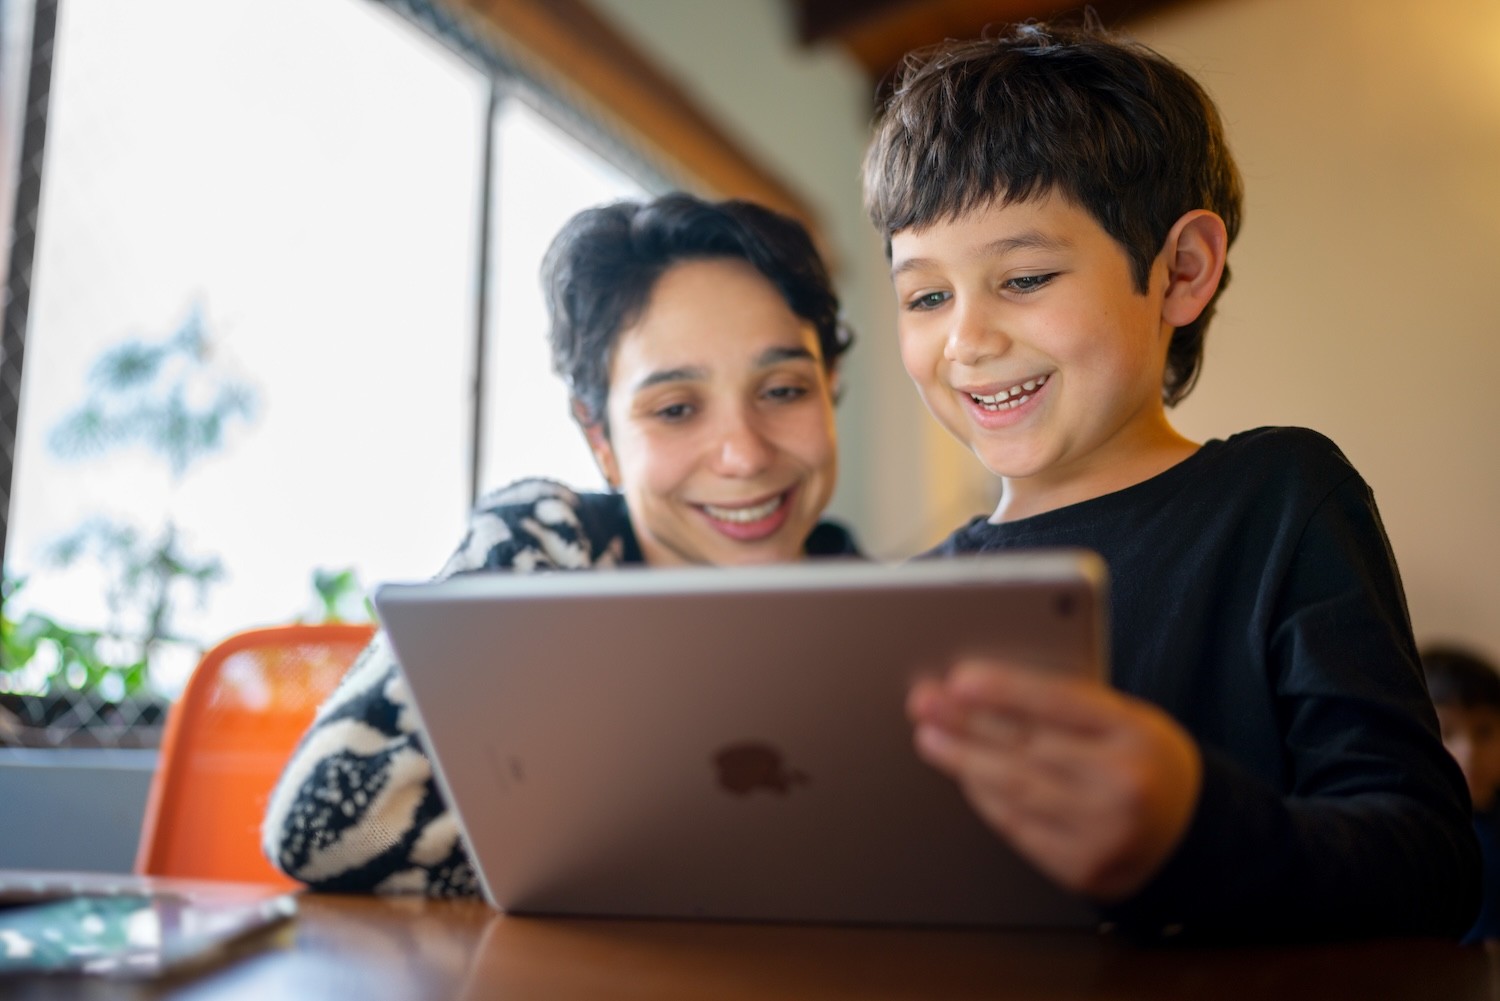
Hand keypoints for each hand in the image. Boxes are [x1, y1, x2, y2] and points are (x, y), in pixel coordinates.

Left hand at [907, 659, 1202, 901]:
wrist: (1190, 833)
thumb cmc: (1143, 759)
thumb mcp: (1127, 718)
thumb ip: (1070, 703)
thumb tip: (989, 687)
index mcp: (1136, 733)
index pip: (1059, 703)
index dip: (1005, 690)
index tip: (959, 677)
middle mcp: (1122, 784)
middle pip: (1026, 746)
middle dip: (965, 722)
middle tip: (924, 701)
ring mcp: (1102, 832)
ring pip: (1014, 788)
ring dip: (963, 760)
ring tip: (930, 736)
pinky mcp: (1081, 868)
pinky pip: (1017, 826)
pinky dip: (984, 797)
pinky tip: (963, 775)